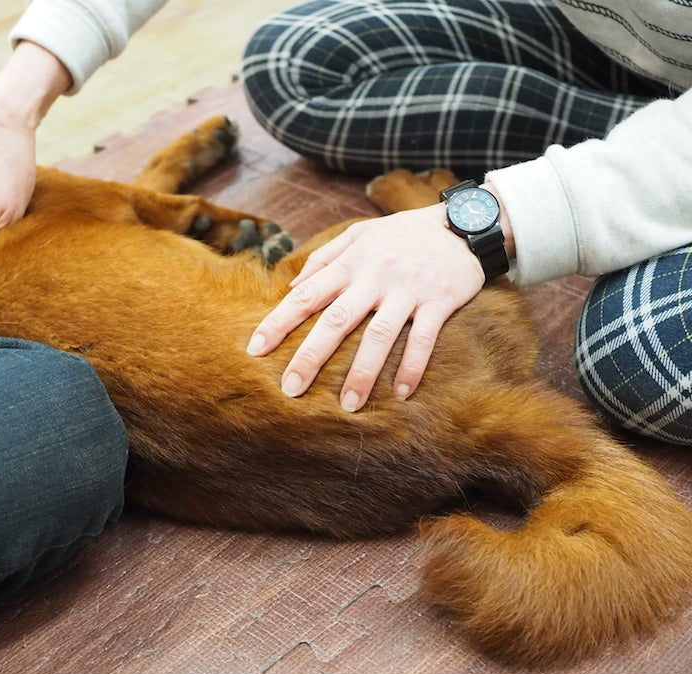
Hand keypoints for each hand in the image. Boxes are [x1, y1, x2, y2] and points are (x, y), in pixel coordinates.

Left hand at [246, 203, 485, 409]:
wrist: (465, 222)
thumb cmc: (405, 233)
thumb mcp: (361, 233)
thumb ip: (325, 257)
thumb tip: (292, 286)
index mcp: (351, 263)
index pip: (306, 295)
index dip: (278, 322)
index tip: (256, 349)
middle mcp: (375, 277)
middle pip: (336, 321)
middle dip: (310, 357)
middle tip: (291, 389)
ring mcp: (407, 290)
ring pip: (379, 336)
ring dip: (362, 373)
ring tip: (347, 405)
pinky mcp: (439, 302)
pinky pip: (423, 339)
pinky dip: (412, 367)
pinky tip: (401, 394)